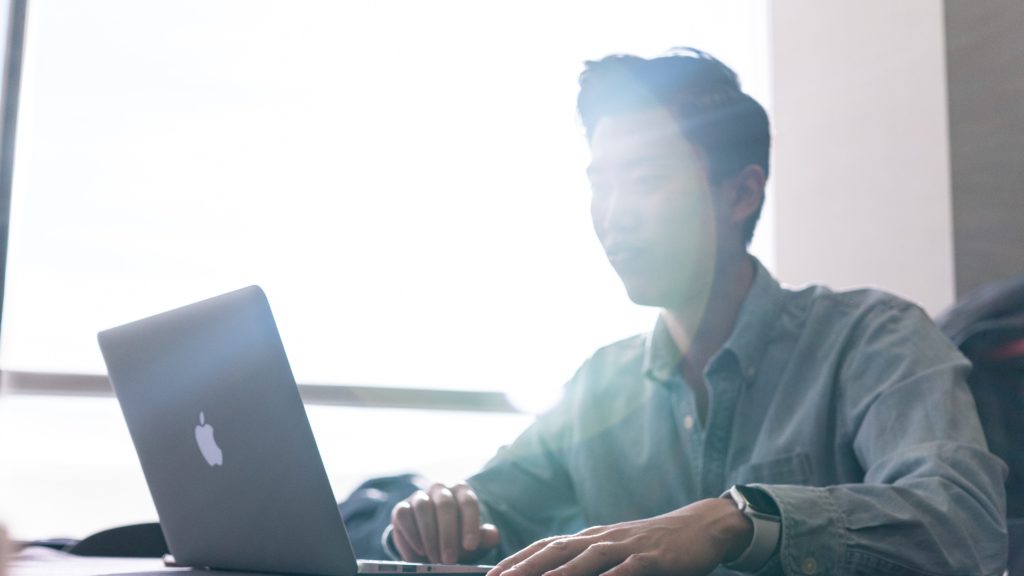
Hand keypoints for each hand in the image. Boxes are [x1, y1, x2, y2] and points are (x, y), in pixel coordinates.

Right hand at [391, 481, 500, 563]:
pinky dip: (410, 536)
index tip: (471, 546)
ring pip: (423, 508)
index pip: (468, 502)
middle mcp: (440, 489)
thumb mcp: (472, 539)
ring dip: (429, 536)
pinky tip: (418, 553)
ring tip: (435, 559)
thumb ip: (484, 537)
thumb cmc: (458, 537)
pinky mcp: (401, 508)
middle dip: (448, 534)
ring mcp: (419, 497)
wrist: (433, 540)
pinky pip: (403, 516)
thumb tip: (492, 534)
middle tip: (450, 559)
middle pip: (445, 505)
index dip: (470, 524)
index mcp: (462, 491)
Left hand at [486, 498, 751, 575]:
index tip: (491, 575)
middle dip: (524, 567)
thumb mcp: (618, 550)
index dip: (517, 560)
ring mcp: (626, 546)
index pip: (545, 546)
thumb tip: (557, 573)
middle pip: (556, 551)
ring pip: (586, 559)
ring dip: (557, 574)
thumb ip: (590, 561)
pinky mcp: (651, 558)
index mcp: (591, 537)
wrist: (702, 526)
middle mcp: (602, 538)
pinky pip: (628, 570)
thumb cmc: (655, 544)